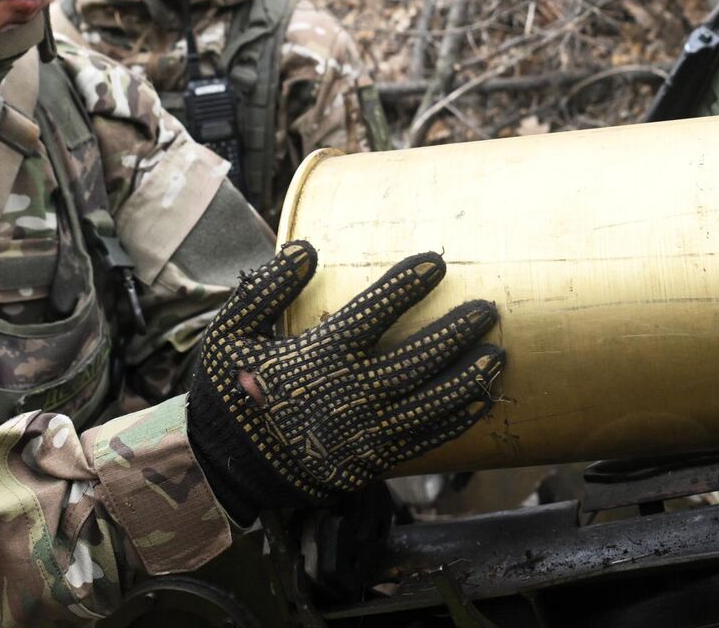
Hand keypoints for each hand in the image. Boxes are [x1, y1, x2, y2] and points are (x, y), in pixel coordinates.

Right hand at [186, 240, 502, 513]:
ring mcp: (364, 433)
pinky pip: (424, 441)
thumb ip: (265, 289)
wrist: (222, 470)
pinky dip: (456, 421)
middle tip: (488, 308)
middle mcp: (349, 395)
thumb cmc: (227, 393)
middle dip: (456, 332)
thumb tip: (306, 248)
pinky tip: (479, 401)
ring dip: (468, 378)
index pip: (373, 314)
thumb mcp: (228, 332)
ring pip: (431, 403)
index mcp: (317, 358)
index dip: (406, 286)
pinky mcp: (371, 461)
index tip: (436, 263)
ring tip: (497, 353)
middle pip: (417, 359)